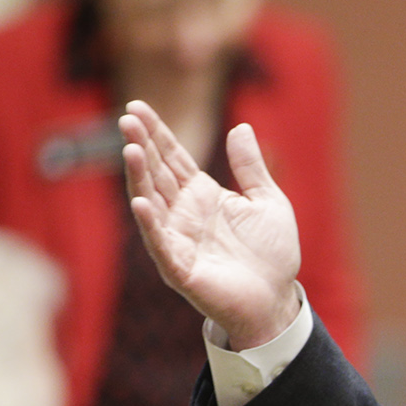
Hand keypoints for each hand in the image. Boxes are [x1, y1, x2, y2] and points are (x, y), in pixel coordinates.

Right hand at [121, 100, 300, 349]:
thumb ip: (251, 167)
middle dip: (141, 145)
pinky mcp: (181, 269)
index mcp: (202, 195)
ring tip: (129, 148)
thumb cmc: (272, 254)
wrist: (278, 299)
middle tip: (127, 117)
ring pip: (152, 202)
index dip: (156, 133)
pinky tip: (140, 202)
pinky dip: (150, 224)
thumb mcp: (268, 201)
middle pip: (157, 173)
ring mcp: (179, 240)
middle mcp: (184, 214)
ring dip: (139, 177)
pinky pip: (161, 244)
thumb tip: (241, 127)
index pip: (173, 157)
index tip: (138, 106)